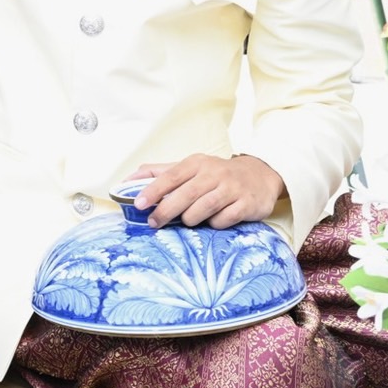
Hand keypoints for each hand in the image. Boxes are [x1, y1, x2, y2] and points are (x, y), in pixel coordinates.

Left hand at [127, 153, 285, 229]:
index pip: (171, 177)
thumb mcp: (190, 167)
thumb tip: (128, 180)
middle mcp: (215, 173)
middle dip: (166, 211)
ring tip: (187, 220)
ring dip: (191, 218)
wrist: (260, 175)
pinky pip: (224, 219)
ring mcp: (232, 189)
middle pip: (186, 194)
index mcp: (197, 163)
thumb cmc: (216, 174)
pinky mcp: (247, 204)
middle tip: (154, 223)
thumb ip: (160, 172)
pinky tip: (213, 221)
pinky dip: (214, 224)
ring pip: (204, 208)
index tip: (138, 204)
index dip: (153, 190)